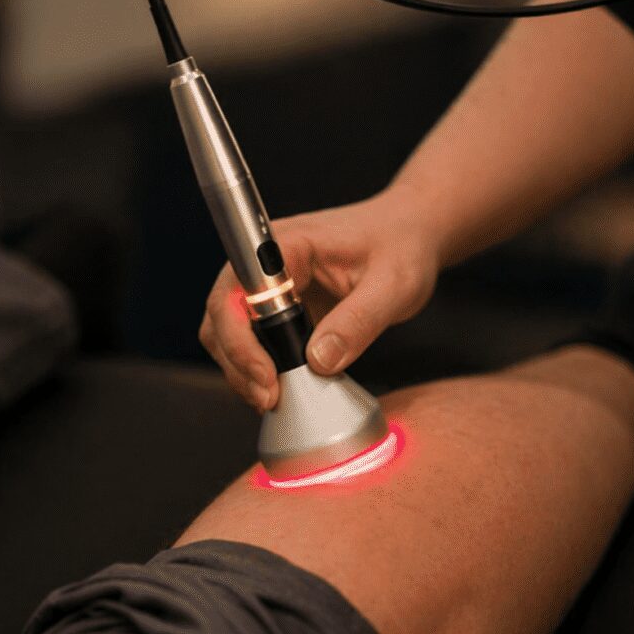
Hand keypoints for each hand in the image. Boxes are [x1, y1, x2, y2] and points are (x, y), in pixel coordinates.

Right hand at [199, 187, 439, 410]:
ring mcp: (271, 287)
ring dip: (242, 369)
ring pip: (230, 332)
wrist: (411, 235)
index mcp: (287, 245)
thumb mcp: (393, 285)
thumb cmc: (401, 245)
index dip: (239, 337)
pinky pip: (254, 340)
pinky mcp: (281, 308)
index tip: (267, 375)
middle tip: (270, 398)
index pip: (237, 291)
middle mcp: (268, 263)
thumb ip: (358, 322)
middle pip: (222, 315)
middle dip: (238, 362)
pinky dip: (258, 367)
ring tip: (273, 398)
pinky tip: (282, 388)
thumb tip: (318, 362)